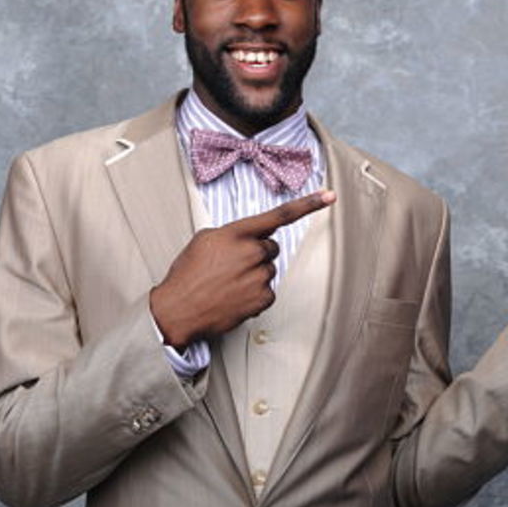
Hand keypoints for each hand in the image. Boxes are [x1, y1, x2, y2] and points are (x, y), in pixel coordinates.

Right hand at [150, 190, 335, 347]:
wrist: (178, 310)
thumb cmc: (188, 275)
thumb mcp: (203, 241)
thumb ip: (230, 233)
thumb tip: (245, 238)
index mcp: (237, 233)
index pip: (279, 215)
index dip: (307, 204)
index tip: (329, 196)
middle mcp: (252, 252)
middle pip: (270, 248)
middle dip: (256, 255)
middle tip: (231, 266)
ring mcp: (259, 276)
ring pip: (268, 271)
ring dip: (253, 276)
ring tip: (227, 284)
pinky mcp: (262, 299)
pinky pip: (267, 292)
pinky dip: (254, 296)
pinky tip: (233, 297)